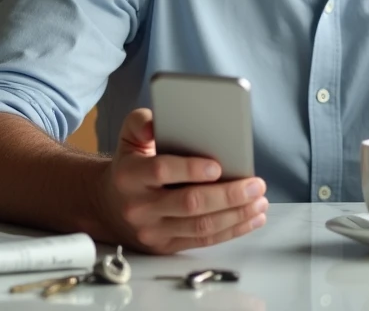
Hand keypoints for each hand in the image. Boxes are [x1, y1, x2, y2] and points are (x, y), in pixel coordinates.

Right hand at [98, 108, 267, 253]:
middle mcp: (139, 207)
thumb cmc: (130, 166)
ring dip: (236, 215)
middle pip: (189, 204)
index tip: (218, 165)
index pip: (161, 171)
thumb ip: (141, 122)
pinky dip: (232, 230)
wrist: (108, 205)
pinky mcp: (166, 246)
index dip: (191, 169)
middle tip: (256, 185)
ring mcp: (153, 231)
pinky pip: (203, 240)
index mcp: (130, 175)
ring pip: (200, 227)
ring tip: (260, 201)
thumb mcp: (129, 137)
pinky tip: (251, 219)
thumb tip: (158, 122)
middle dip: (228, 195)